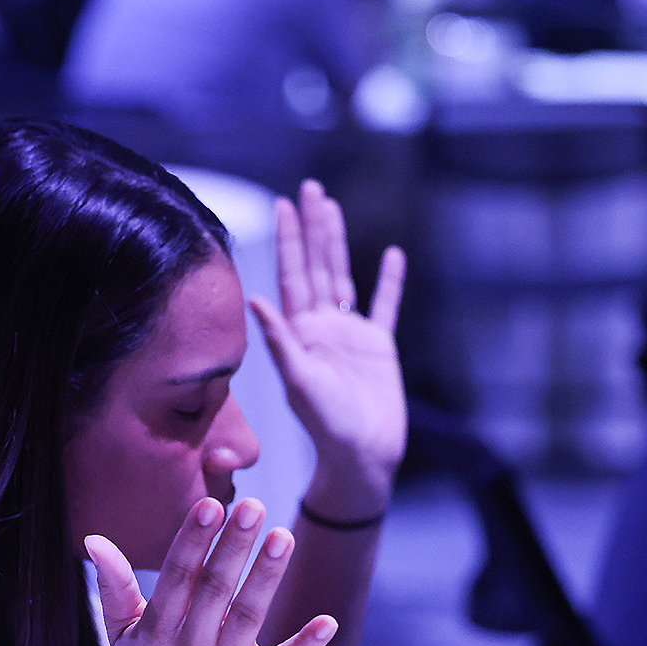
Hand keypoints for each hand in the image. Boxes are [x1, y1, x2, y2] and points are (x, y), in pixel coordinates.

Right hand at [85, 498, 336, 645]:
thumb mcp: (122, 636)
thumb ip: (114, 587)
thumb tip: (94, 539)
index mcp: (157, 631)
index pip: (178, 578)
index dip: (193, 541)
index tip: (211, 505)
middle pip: (216, 591)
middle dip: (234, 547)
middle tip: (253, 506)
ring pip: (249, 617)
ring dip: (266, 577)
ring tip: (284, 536)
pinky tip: (328, 622)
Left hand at [250, 180, 406, 515]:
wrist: (360, 458)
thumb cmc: (327, 428)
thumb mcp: (300, 383)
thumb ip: (280, 341)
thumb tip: (254, 299)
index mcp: (301, 332)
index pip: (292, 275)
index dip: (289, 239)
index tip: (283, 204)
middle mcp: (321, 327)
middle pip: (316, 266)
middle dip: (312, 227)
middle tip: (309, 188)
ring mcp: (350, 335)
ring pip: (343, 277)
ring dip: (338, 243)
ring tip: (333, 207)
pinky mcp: (379, 347)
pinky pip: (384, 306)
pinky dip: (389, 282)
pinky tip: (391, 255)